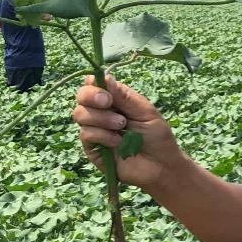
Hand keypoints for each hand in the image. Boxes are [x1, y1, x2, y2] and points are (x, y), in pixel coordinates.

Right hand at [72, 74, 185, 190]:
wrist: (161, 166)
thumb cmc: (157, 136)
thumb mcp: (144, 111)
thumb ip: (124, 96)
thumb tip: (103, 76)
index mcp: (115, 100)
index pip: (93, 84)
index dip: (93, 84)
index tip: (106, 90)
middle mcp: (101, 112)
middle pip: (81, 97)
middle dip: (92, 96)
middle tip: (108, 103)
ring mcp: (95, 130)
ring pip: (80, 114)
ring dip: (102, 118)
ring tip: (122, 126)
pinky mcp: (92, 148)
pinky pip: (86, 135)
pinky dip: (102, 135)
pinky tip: (117, 142)